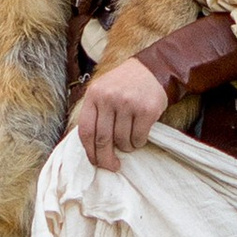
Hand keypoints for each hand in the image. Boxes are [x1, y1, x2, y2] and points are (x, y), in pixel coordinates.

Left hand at [75, 57, 169, 173]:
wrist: (151, 69)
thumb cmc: (123, 85)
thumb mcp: (102, 91)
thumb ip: (95, 113)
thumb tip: (91, 148)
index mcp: (94, 94)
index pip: (86, 130)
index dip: (89, 151)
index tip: (95, 161)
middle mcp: (109, 98)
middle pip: (103, 140)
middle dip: (106, 159)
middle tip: (111, 166)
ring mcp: (128, 103)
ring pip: (122, 141)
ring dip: (125, 148)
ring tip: (128, 142)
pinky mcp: (146, 110)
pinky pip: (138, 138)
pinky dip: (138, 143)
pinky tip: (138, 136)